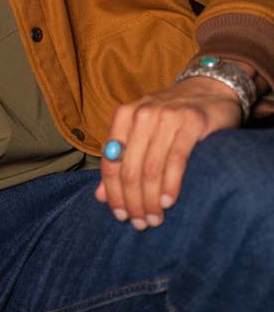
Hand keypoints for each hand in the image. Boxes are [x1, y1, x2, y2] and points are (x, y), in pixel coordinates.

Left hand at [95, 74, 243, 229]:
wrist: (210, 88)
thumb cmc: (172, 116)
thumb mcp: (142, 133)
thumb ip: (121, 161)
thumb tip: (101, 197)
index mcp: (124, 115)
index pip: (111, 161)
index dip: (113, 193)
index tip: (120, 216)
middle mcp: (142, 113)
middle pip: (130, 168)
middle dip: (133, 202)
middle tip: (140, 223)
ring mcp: (167, 116)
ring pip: (151, 168)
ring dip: (150, 199)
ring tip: (155, 219)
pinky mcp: (192, 121)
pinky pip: (176, 160)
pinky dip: (170, 185)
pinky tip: (168, 202)